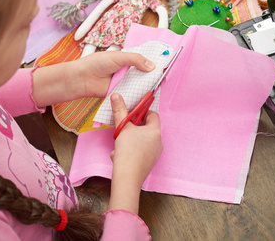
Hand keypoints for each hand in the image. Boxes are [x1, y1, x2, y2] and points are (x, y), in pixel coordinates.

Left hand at [32, 51, 154, 107]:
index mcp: (125, 59)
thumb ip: (136, 60)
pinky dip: (139, 94)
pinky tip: (149, 94)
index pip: (142, 60)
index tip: (164, 62)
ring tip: (160, 84)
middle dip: (152, 74)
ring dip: (147, 84)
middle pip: (143, 73)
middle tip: (166, 75)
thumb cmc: (97, 64)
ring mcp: (124, 82)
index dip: (152, 61)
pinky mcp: (121, 93)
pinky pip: (133, 94)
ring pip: (139, 84)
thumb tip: (152, 66)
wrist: (83, 79)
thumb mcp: (118, 57)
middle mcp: (126, 71)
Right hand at [108, 93, 161, 213]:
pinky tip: (119, 157)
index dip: (142, 111)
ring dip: (128, 140)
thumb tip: (116, 95)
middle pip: (146, 128)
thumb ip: (120, 110)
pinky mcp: (148, 164)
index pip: (152, 114)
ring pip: (140, 141)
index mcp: (156, 131)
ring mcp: (154, 154)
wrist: (127, 179)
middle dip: (132, 127)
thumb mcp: (122, 128)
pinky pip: (139, 152)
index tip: (130, 112)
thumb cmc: (128, 151)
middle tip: (122, 128)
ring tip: (119, 144)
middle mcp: (158, 142)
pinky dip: (129, 152)